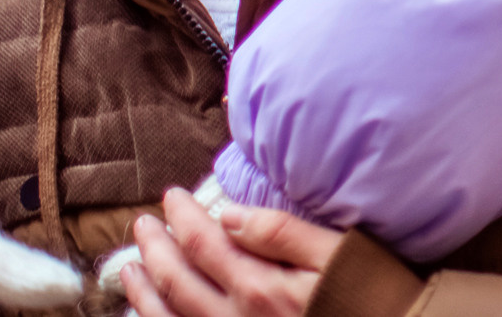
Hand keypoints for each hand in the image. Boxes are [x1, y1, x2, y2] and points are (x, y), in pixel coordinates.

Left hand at [120, 187, 345, 316]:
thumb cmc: (370, 294)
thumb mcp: (336, 253)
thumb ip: (281, 233)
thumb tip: (231, 214)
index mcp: (260, 289)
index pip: (203, 243)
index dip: (181, 216)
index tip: (172, 196)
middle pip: (177, 282)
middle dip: (153, 249)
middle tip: (142, 224)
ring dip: (144, 293)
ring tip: (131, 269)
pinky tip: (148, 316)